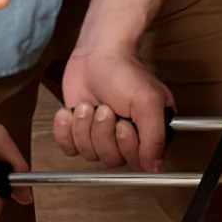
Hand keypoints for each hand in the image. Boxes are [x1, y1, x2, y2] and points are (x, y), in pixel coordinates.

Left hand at [55, 46, 172, 170]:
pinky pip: (69, 148)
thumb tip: (155, 167)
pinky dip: (65, 130)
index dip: (126, 146)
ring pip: (89, 154)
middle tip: (104, 108)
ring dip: (84, 127)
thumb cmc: (124, 73)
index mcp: (148, 133)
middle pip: (111, 159)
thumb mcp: (148, 102)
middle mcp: (127, 138)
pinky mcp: (79, 132)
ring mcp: (102, 136)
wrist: (96, 54)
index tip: (123, 124)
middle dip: (102, 133)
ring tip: (89, 104)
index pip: (138, 162)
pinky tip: (71, 111)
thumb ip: (155, 136)